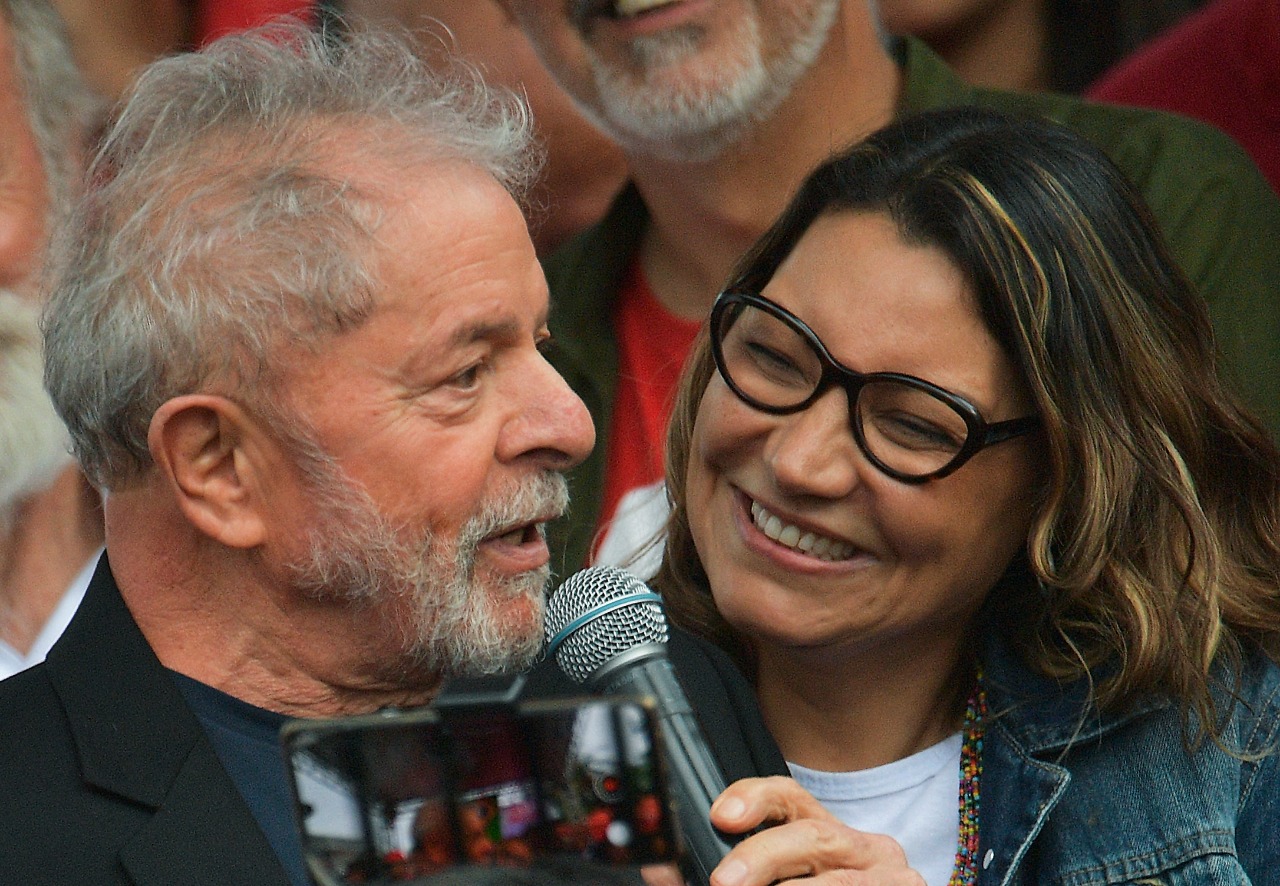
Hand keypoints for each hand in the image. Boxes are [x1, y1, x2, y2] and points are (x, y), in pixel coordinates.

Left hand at [706, 776, 925, 884]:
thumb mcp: (795, 878)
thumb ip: (761, 869)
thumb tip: (692, 873)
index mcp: (833, 837)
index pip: (791, 797)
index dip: (755, 798)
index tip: (722, 816)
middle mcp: (869, 851)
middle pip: (812, 835)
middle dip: (762, 855)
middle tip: (723, 881)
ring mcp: (895, 879)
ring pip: (836, 881)